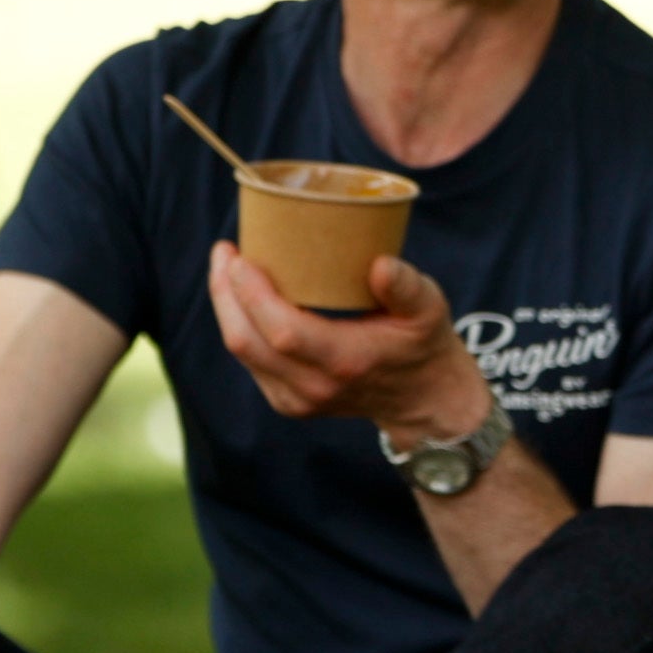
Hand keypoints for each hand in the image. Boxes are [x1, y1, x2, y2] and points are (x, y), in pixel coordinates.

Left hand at [206, 242, 493, 436]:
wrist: (422, 397)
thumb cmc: (422, 342)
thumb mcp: (428, 309)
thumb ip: (406, 288)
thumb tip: (381, 265)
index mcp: (345, 362)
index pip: (282, 331)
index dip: (253, 295)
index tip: (241, 256)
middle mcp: (314, 388)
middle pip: (247, 341)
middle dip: (226, 293)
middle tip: (225, 251)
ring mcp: (297, 400)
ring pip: (241, 351)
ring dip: (227, 306)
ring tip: (228, 266)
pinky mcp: (287, 401)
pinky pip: (250, 359)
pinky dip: (240, 324)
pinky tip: (241, 296)